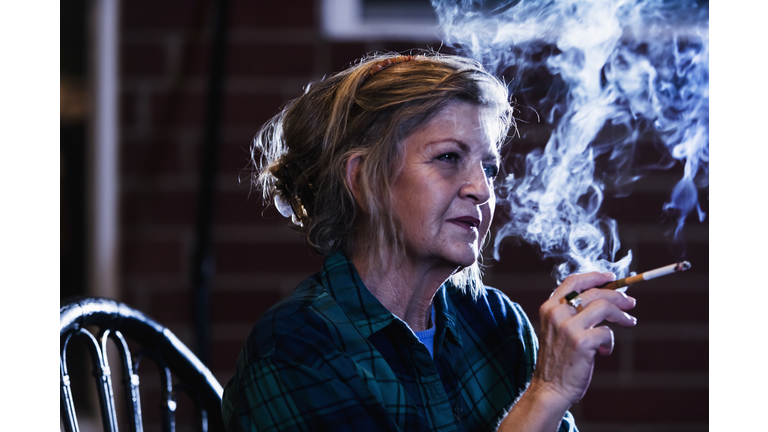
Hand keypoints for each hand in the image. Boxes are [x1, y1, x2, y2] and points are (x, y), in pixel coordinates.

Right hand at [530, 272, 636, 408]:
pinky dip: (611, 342)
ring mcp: (568, 328)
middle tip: (631, 303)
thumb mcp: (558, 330)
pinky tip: (605, 351)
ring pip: (603, 306)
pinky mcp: (581, 342)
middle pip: (594, 292)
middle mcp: (557, 314)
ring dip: (621, 315)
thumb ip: (572, 313)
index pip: (573, 282)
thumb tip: (605, 296)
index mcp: (549, 308)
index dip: (594, 277)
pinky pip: (607, 332)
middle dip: (618, 296)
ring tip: (630, 322)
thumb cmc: (558, 360)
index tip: (611, 277)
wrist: (550, 389)